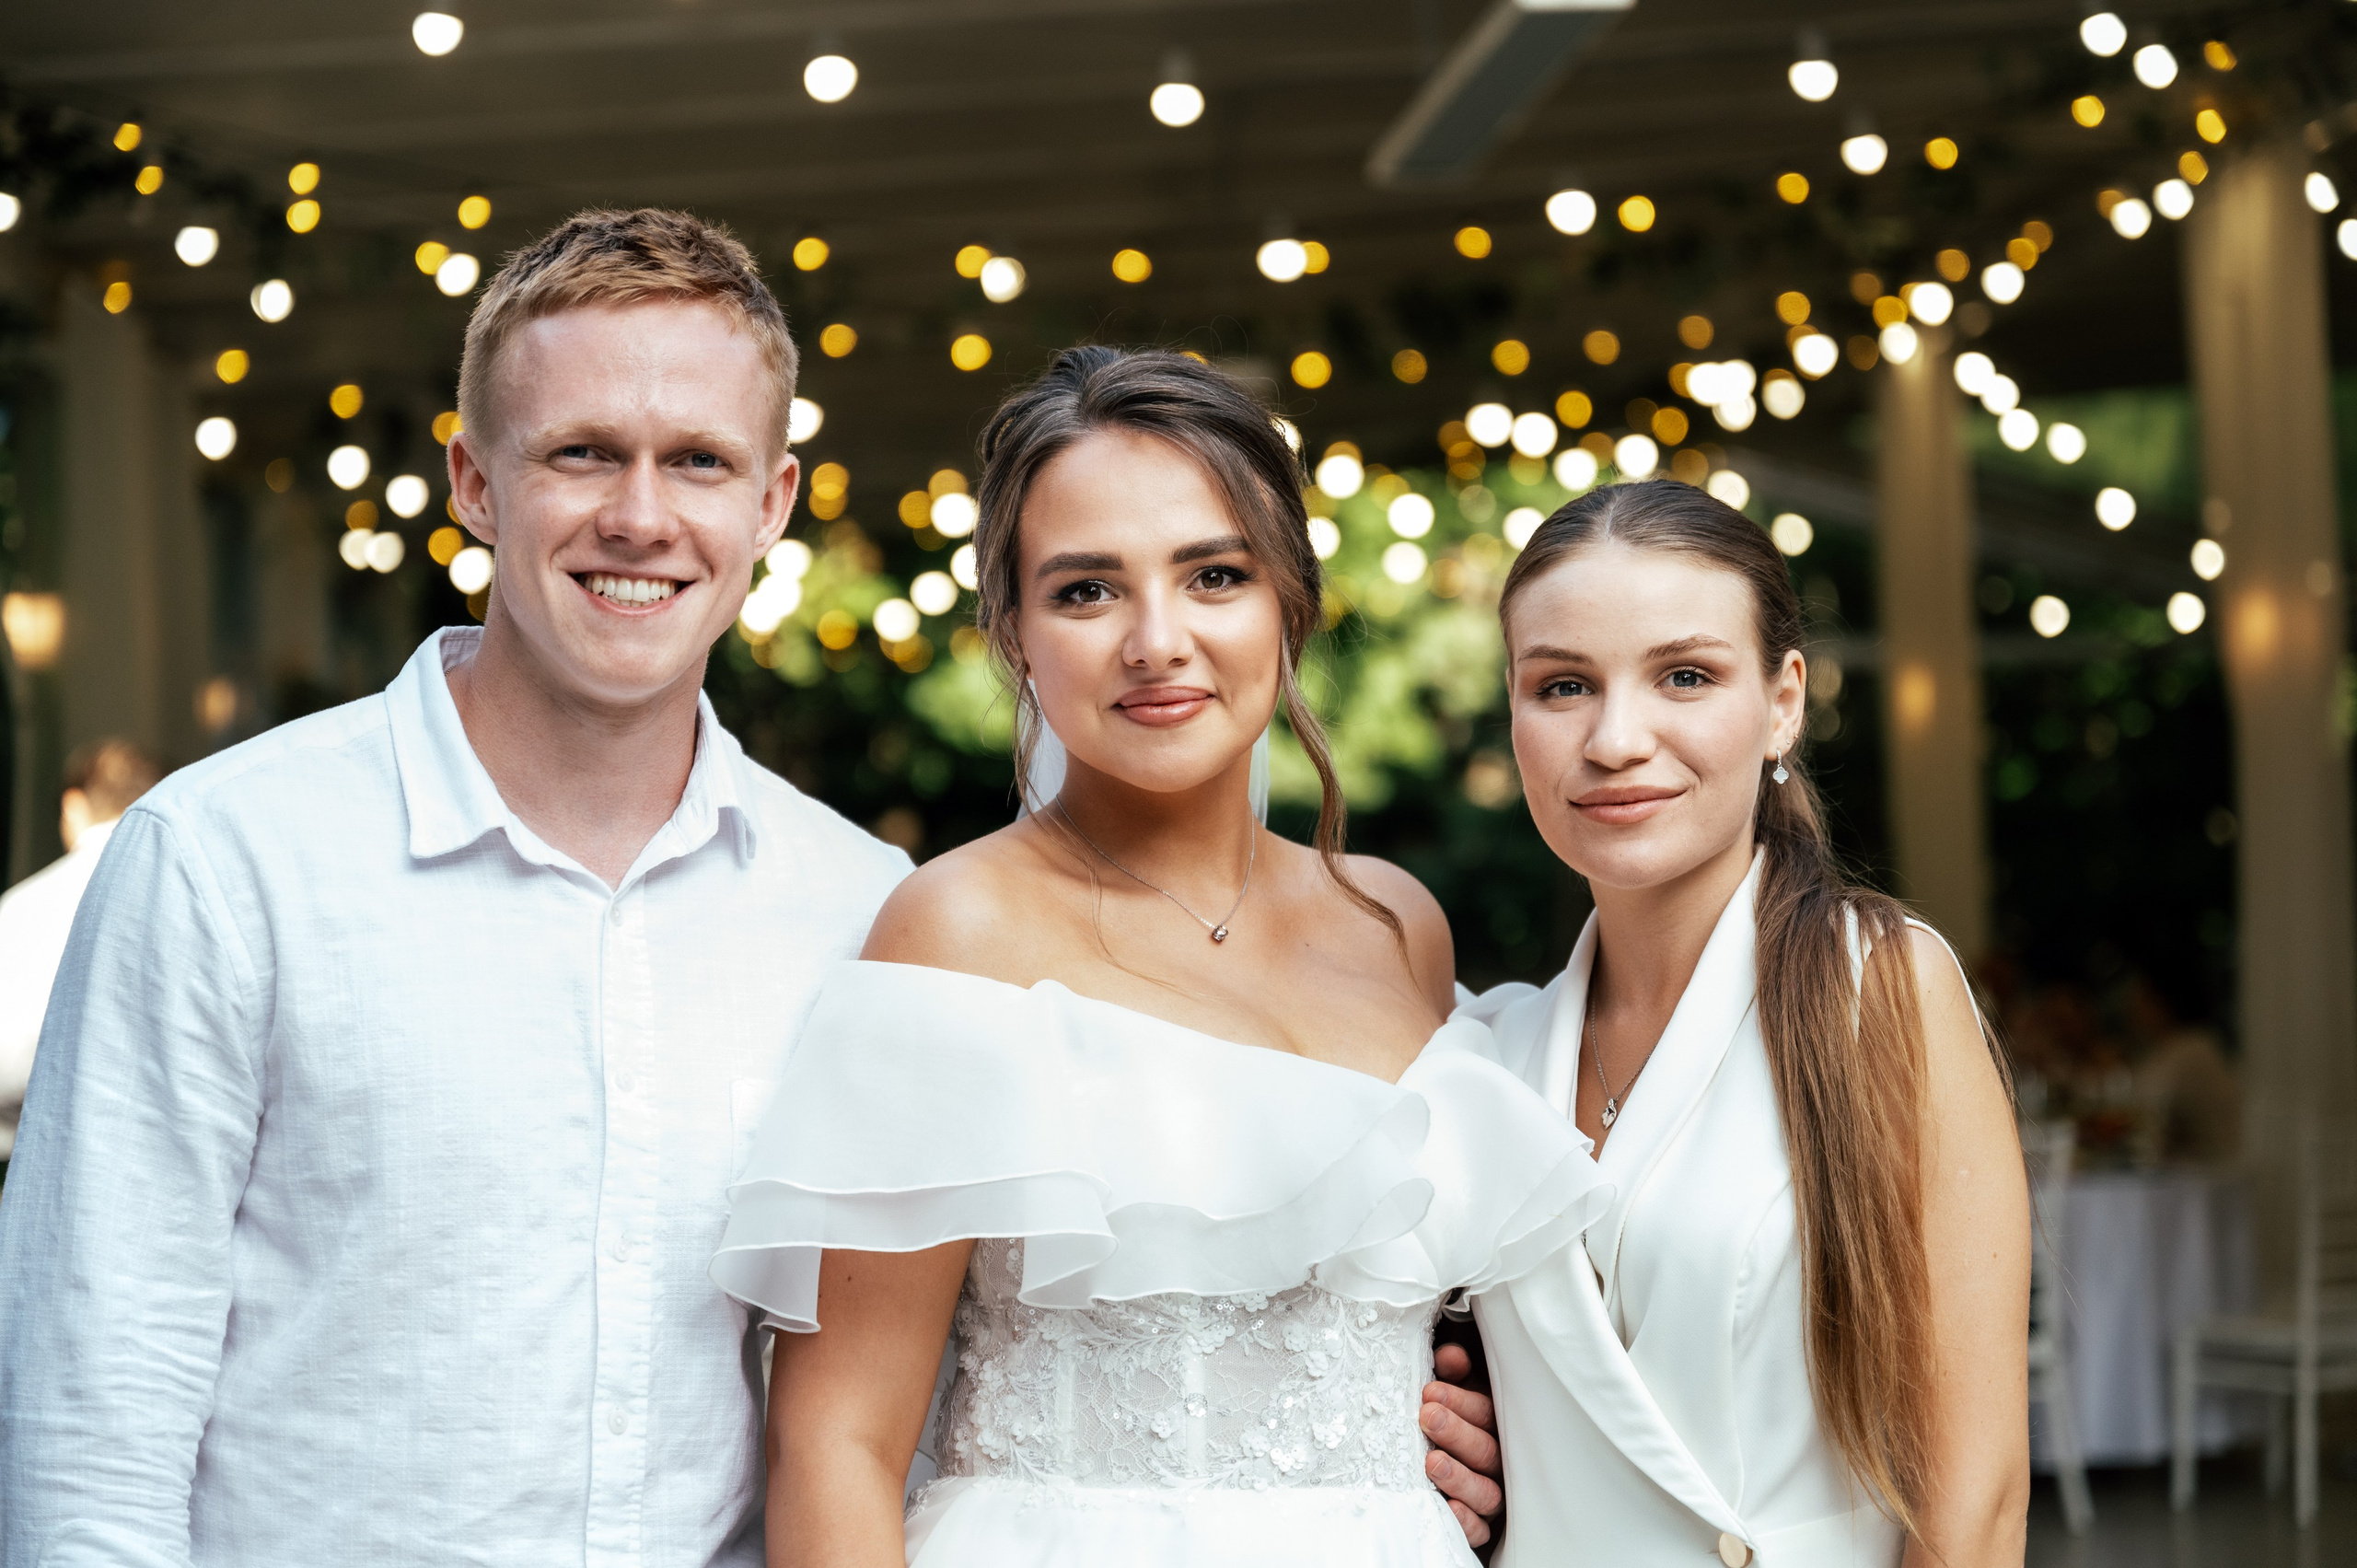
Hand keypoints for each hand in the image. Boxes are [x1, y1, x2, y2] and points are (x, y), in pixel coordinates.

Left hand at [1422, 1342, 1502, 1548]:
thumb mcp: (1447, 1389)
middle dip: (1456, 1433)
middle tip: (1428, 1418)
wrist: (1438, 1451)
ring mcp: (1492, 1494)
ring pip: (1487, 1492)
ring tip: (1431, 1462)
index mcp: (1492, 1423)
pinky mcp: (1481, 1526)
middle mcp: (1498, 1460)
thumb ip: (1450, 1371)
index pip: (1486, 1413)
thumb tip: (1451, 1356)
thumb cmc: (1444, 1414)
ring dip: (1460, 1477)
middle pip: (1486, 1451)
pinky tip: (1448, 1507)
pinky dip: (1466, 1522)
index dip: (1461, 1402)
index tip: (1431, 1392)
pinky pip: (1480, 1531)